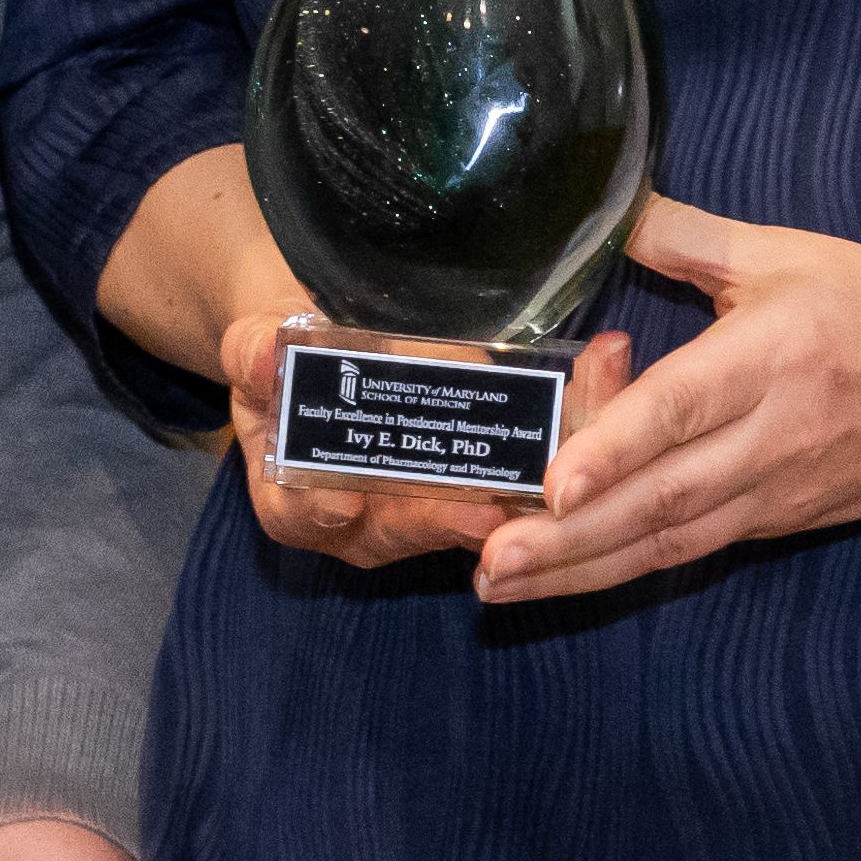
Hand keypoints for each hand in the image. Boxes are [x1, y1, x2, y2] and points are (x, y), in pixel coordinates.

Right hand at [115, 150, 567, 571]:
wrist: (336, 334)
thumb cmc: (287, 350)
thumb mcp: (257, 347)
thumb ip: (255, 353)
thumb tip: (263, 352)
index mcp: (300, 504)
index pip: (306, 520)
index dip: (325, 515)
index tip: (348, 503)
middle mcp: (368, 521)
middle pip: (407, 527)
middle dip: (448, 514)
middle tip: (485, 507)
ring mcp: (435, 502)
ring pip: (483, 503)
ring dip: (530, 471)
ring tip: (566, 443)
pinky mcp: (494, 471)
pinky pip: (529, 461)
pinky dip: (570, 422)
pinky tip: (605, 372)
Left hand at [466, 196, 860, 606]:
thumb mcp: (789, 252)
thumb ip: (688, 236)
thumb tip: (605, 208)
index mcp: (774, 355)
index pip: (684, 408)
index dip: (615, 447)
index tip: (554, 482)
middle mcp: (774, 435)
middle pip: (662, 497)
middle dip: (569, 536)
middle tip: (489, 559)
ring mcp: (776, 490)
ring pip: (669, 539)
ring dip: (581, 568)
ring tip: (502, 582)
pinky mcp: (779, 522)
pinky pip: (692, 549)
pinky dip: (624, 566)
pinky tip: (565, 577)